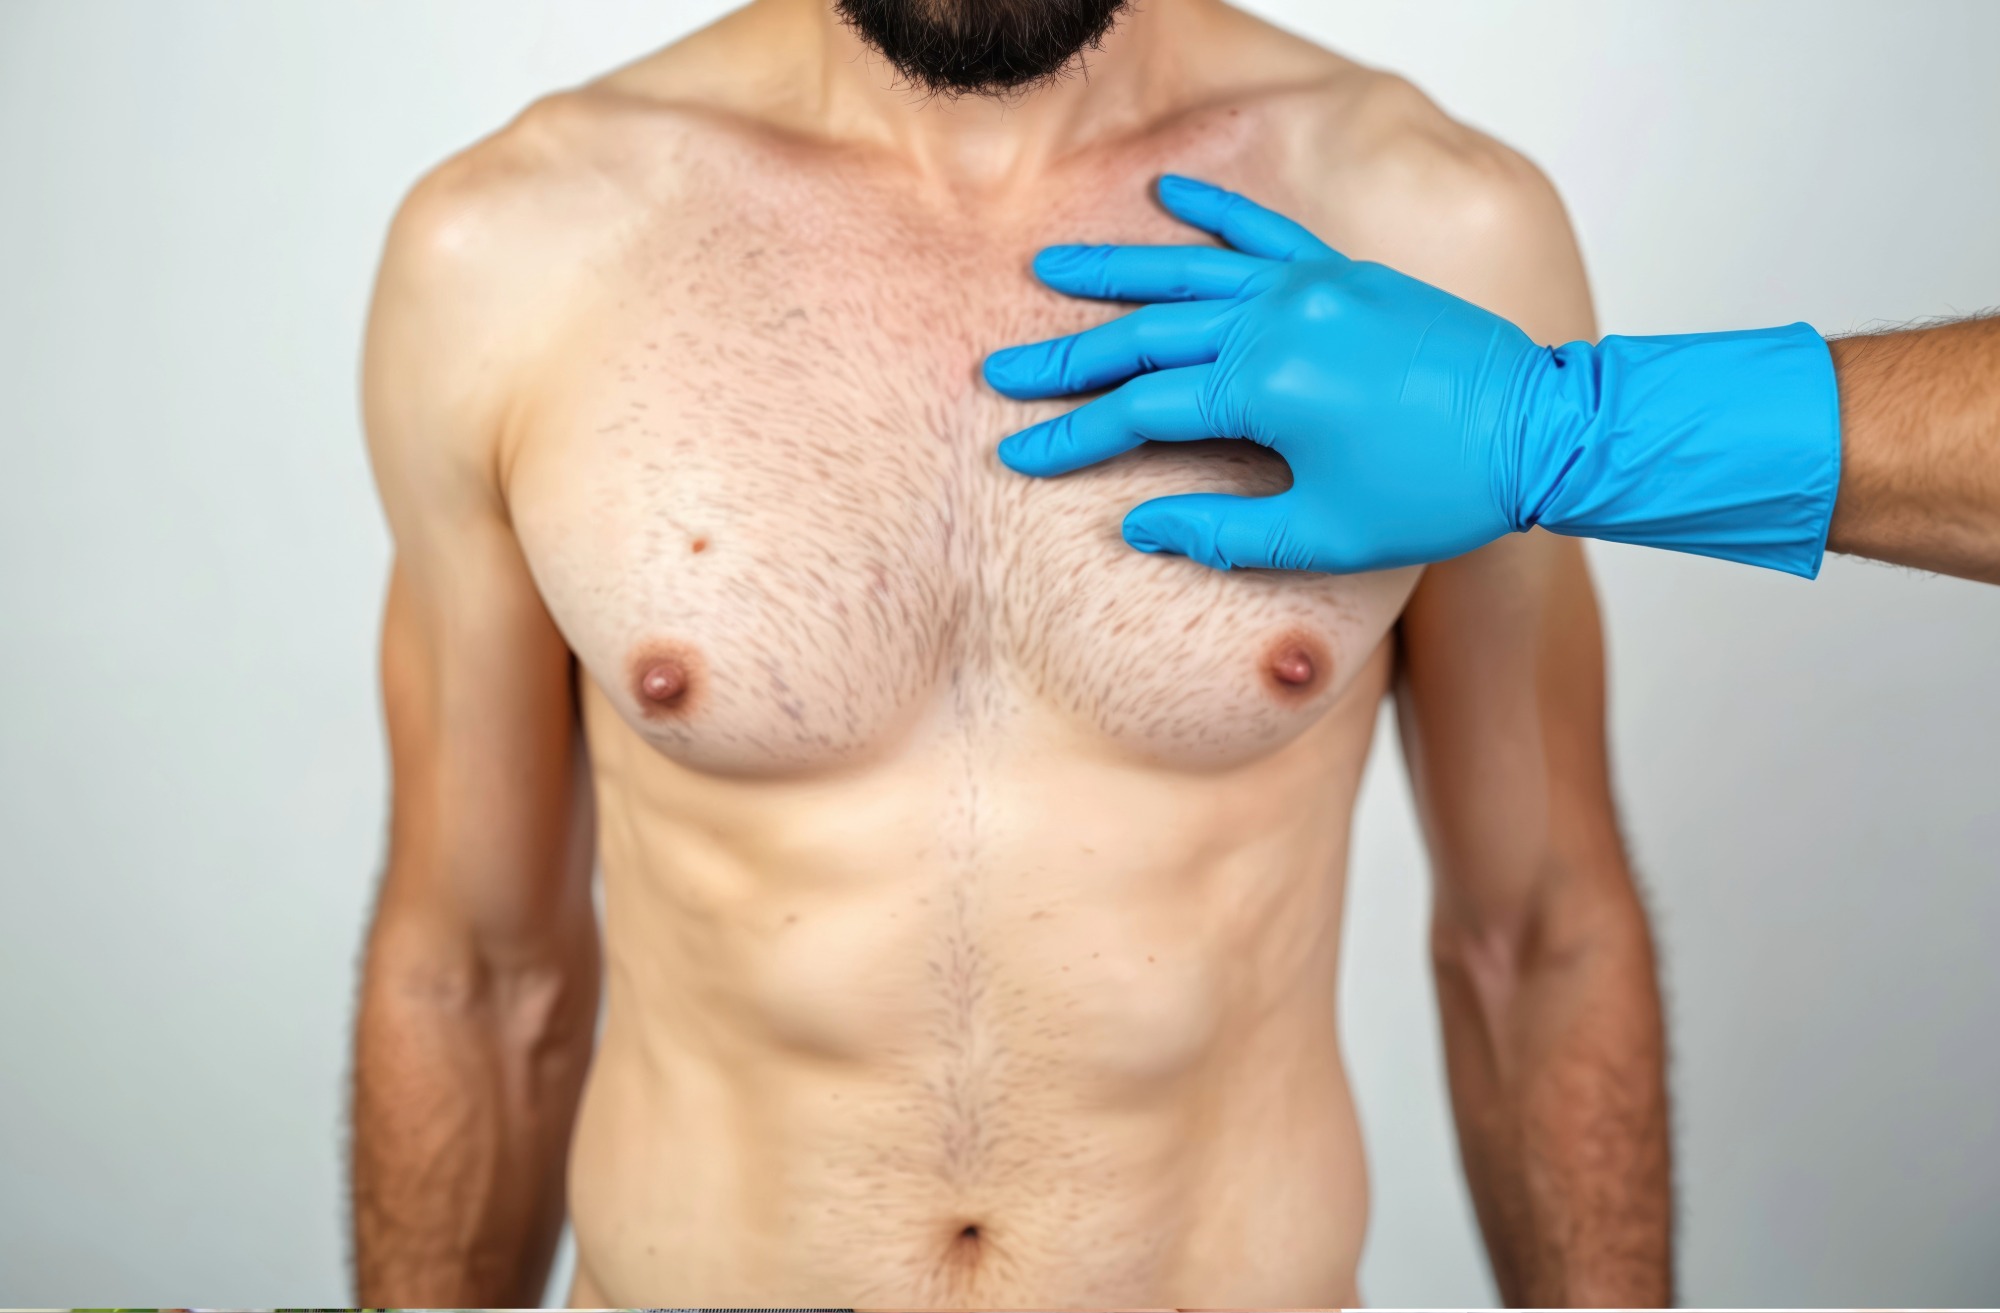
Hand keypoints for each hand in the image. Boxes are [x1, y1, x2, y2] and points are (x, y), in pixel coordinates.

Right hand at [983, 174, 1549, 572]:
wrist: (1541, 433)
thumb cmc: (1437, 492)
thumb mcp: (1324, 535)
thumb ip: (1223, 534)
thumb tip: (1139, 525)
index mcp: (1263, 388)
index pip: (1138, 410)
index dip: (1072, 436)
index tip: (1017, 453)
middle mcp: (1275, 321)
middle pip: (1144, 336)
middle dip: (1067, 358)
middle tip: (1001, 372)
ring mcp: (1309, 287)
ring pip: (1189, 274)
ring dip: (1115, 273)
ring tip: (1048, 270)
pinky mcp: (1342, 275)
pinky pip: (1263, 232)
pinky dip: (1212, 212)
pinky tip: (1166, 192)